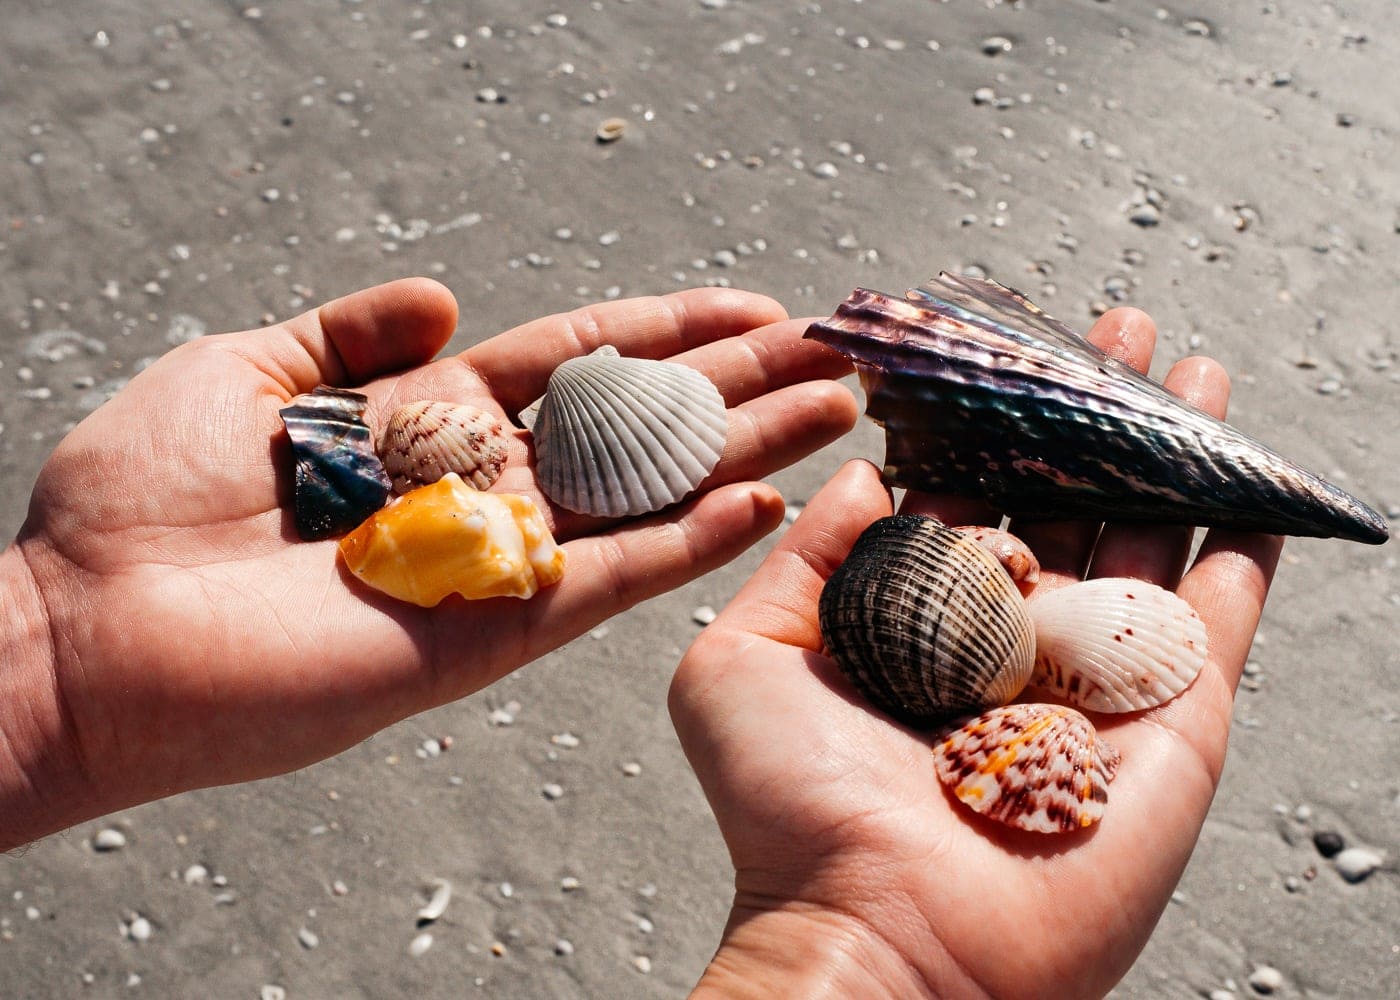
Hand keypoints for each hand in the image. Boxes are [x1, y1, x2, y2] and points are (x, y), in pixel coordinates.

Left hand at [0, 277, 856, 849]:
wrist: (86, 627)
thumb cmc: (139, 500)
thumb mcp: (242, 370)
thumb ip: (349, 330)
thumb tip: (444, 298)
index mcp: (427, 420)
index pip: (573, 364)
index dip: (661, 333)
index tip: (747, 308)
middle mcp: (478, 488)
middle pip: (632, 426)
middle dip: (734, 386)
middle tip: (830, 356)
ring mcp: (493, 560)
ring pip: (643, 497)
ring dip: (740, 453)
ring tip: (830, 412)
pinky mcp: (489, 630)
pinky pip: (607, 584)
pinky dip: (683, 546)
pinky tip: (758, 504)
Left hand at [669, 308, 1282, 998]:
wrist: (882, 937)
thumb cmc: (791, 816)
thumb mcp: (743, 662)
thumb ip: (800, 562)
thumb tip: (858, 475)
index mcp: (918, 624)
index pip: (967, 499)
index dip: (985, 425)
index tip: (1002, 349)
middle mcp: (1008, 643)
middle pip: (1063, 502)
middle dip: (1089, 415)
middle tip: (1112, 330)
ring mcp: (1091, 678)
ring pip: (1145, 539)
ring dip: (1171, 454)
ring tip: (1189, 372)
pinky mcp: (1169, 721)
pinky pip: (1215, 618)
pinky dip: (1239, 547)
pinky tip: (1248, 481)